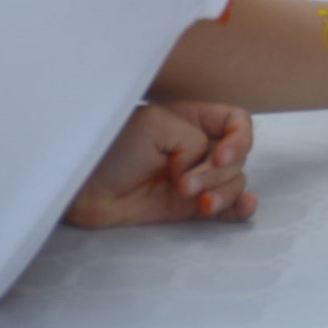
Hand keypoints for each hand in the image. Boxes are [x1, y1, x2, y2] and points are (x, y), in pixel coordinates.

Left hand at [64, 102, 258, 227]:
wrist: (83, 189)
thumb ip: (193, 139)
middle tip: (185, 184)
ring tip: (196, 203)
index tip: (218, 156)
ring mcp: (196, 178)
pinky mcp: (189, 207)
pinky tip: (244, 206)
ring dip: (223, 193)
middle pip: (239, 156)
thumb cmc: (112, 148)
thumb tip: (201, 167)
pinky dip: (240, 207)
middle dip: (219, 173)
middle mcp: (198, 148)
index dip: (239, 138)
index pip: (237, 122)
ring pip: (235, 182)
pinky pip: (227, 207)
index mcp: (192, 120)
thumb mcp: (157, 124)